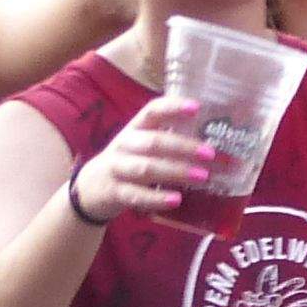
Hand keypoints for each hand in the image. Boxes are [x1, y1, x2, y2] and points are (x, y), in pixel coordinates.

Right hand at [73, 91, 217, 221]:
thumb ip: (169, 141)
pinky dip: (157, 198)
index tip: (196, 107)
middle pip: (153, 142)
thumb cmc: (128, 163)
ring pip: (146, 168)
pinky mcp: (115, 192)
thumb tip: (215, 143)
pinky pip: (136, 195)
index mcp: (135, 129)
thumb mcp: (142, 146)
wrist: (91, 188)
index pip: (152, 111)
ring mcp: (118, 168)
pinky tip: (176, 200)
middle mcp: (125, 144)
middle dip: (183, 146)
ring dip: (175, 171)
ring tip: (202, 176)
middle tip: (210, 152)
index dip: (173, 107)